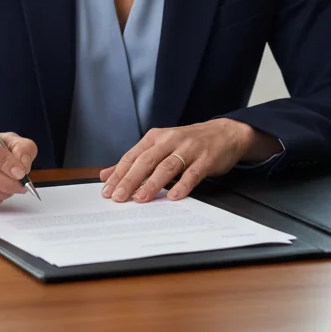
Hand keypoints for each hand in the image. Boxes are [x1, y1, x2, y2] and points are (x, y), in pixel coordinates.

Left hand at [99, 119, 278, 202]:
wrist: (224, 132)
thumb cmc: (187, 142)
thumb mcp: (159, 146)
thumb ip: (134, 160)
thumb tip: (106, 174)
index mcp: (156, 137)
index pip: (133, 156)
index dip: (119, 173)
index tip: (107, 191)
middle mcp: (170, 140)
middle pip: (147, 161)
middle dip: (131, 180)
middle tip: (119, 197)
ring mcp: (188, 149)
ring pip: (167, 166)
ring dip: (153, 184)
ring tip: (141, 199)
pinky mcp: (205, 159)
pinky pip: (192, 173)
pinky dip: (183, 185)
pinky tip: (174, 196)